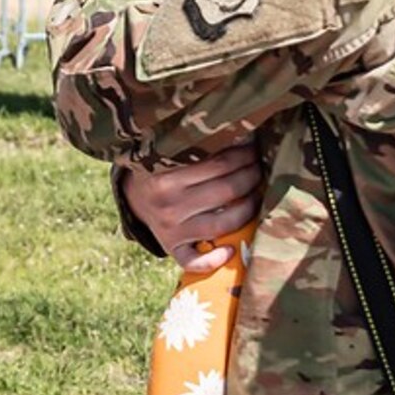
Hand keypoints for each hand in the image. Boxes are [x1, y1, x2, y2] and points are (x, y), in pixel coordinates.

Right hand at [121, 145, 261, 268]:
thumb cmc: (162, 168)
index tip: (254, 147)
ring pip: (221, 224)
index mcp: (167, 175)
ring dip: (248, 209)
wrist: (134, 196)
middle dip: (251, 177)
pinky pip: (194, 261)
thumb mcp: (170, 152)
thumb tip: (242, 133)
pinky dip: (214, 260)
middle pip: (226, 191)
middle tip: (259, 167)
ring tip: (257, 195)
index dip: (244, 155)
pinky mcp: (172, 248)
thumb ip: (196, 145)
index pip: (219, 163)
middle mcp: (168, 204)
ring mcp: (171, 229)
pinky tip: (231, 249)